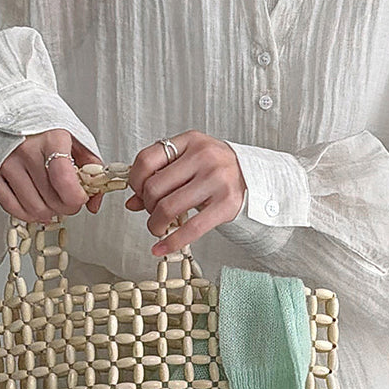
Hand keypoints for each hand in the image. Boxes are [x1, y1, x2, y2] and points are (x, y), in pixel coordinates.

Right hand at [0, 129, 107, 223]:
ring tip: (53, 202)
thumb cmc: (45, 122)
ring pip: (33, 208)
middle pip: (51, 199)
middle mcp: (26, 151)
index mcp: (51, 139)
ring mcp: (7, 164)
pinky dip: (27, 214)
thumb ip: (91, 168)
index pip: (64, 181)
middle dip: (66, 206)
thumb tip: (94, 203)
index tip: (81, 197)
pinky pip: (11, 206)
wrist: (11, 104)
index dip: (76, 198)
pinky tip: (36, 207)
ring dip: (48, 213)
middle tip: (69, 199)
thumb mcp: (76, 137)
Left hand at [123, 131, 246, 255]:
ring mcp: (216, 179)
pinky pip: (192, 228)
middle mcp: (203, 156)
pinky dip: (172, 241)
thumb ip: (162, 176)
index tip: (139, 193)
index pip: (147, 159)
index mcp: (190, 141)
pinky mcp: (226, 204)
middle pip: (155, 187)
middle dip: (148, 207)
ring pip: (168, 208)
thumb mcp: (190, 163)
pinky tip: (162, 247)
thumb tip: (133, 203)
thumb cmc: (218, 170)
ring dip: (155, 225)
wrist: (256, 178)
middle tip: (153, 214)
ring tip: (158, 228)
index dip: (135, 181)